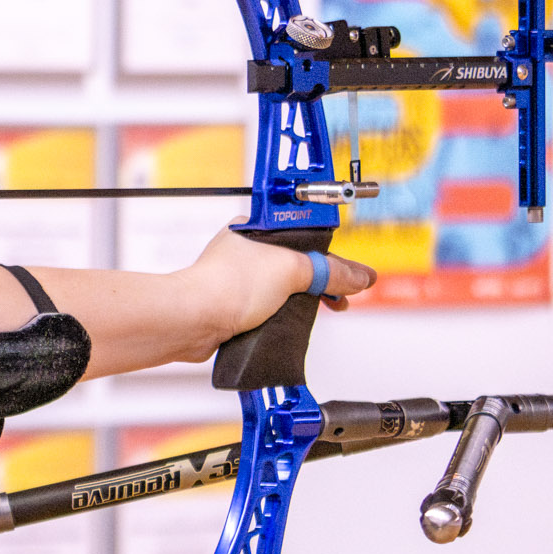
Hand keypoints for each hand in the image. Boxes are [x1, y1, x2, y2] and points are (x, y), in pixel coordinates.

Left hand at [185, 224, 377, 347]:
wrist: (192, 320)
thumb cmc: (226, 286)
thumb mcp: (292, 270)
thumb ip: (330, 271)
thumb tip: (360, 277)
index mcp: (255, 230)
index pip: (304, 236)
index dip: (330, 253)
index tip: (349, 272)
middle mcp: (245, 252)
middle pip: (297, 264)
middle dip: (322, 281)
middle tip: (341, 296)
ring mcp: (238, 280)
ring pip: (283, 288)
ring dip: (304, 300)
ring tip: (324, 309)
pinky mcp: (233, 306)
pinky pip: (268, 309)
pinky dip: (284, 315)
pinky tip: (293, 323)